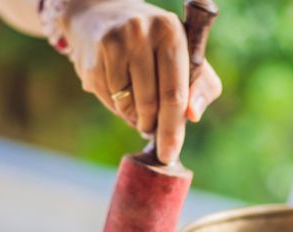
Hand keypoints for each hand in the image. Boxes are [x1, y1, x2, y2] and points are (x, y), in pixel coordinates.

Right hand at [62, 0, 221, 163]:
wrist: (101, 15)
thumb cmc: (153, 42)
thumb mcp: (183, 53)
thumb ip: (200, 84)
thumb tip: (193, 115)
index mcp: (170, 31)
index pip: (175, 91)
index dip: (173, 129)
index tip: (170, 155)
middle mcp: (141, 32)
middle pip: (149, 103)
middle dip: (152, 125)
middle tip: (151, 129)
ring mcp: (114, 43)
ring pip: (127, 105)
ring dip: (133, 117)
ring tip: (137, 105)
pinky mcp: (92, 57)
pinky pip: (108, 99)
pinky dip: (116, 106)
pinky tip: (119, 90)